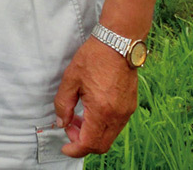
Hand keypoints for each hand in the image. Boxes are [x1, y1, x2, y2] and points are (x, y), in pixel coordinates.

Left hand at [53, 36, 138, 157]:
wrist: (117, 43)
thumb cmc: (93, 57)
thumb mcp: (71, 78)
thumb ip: (63, 103)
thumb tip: (61, 122)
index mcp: (101, 111)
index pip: (89, 143)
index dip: (75, 149)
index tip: (65, 147)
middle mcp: (117, 116)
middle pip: (101, 145)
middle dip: (83, 142)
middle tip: (70, 128)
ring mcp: (126, 112)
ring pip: (109, 136)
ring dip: (93, 133)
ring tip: (78, 117)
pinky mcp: (130, 106)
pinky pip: (116, 125)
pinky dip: (102, 125)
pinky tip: (91, 110)